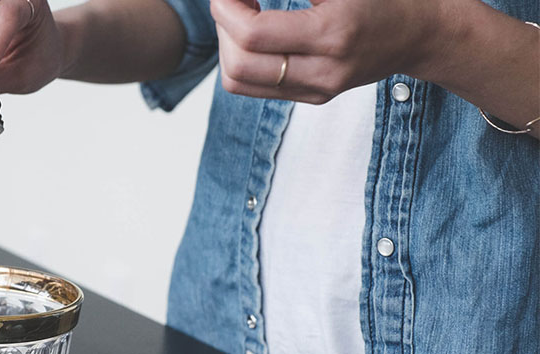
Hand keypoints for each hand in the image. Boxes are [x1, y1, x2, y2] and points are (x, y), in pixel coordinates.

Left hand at [211, 0, 455, 103]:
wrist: (421, 33)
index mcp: (333, 34)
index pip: (253, 34)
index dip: (226, 8)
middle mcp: (324, 71)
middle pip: (238, 63)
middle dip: (222, 26)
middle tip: (230, 0)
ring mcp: (317, 90)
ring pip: (238, 81)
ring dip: (227, 45)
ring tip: (240, 16)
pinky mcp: (311, 97)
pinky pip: (252, 87)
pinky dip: (240, 58)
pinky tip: (253, 33)